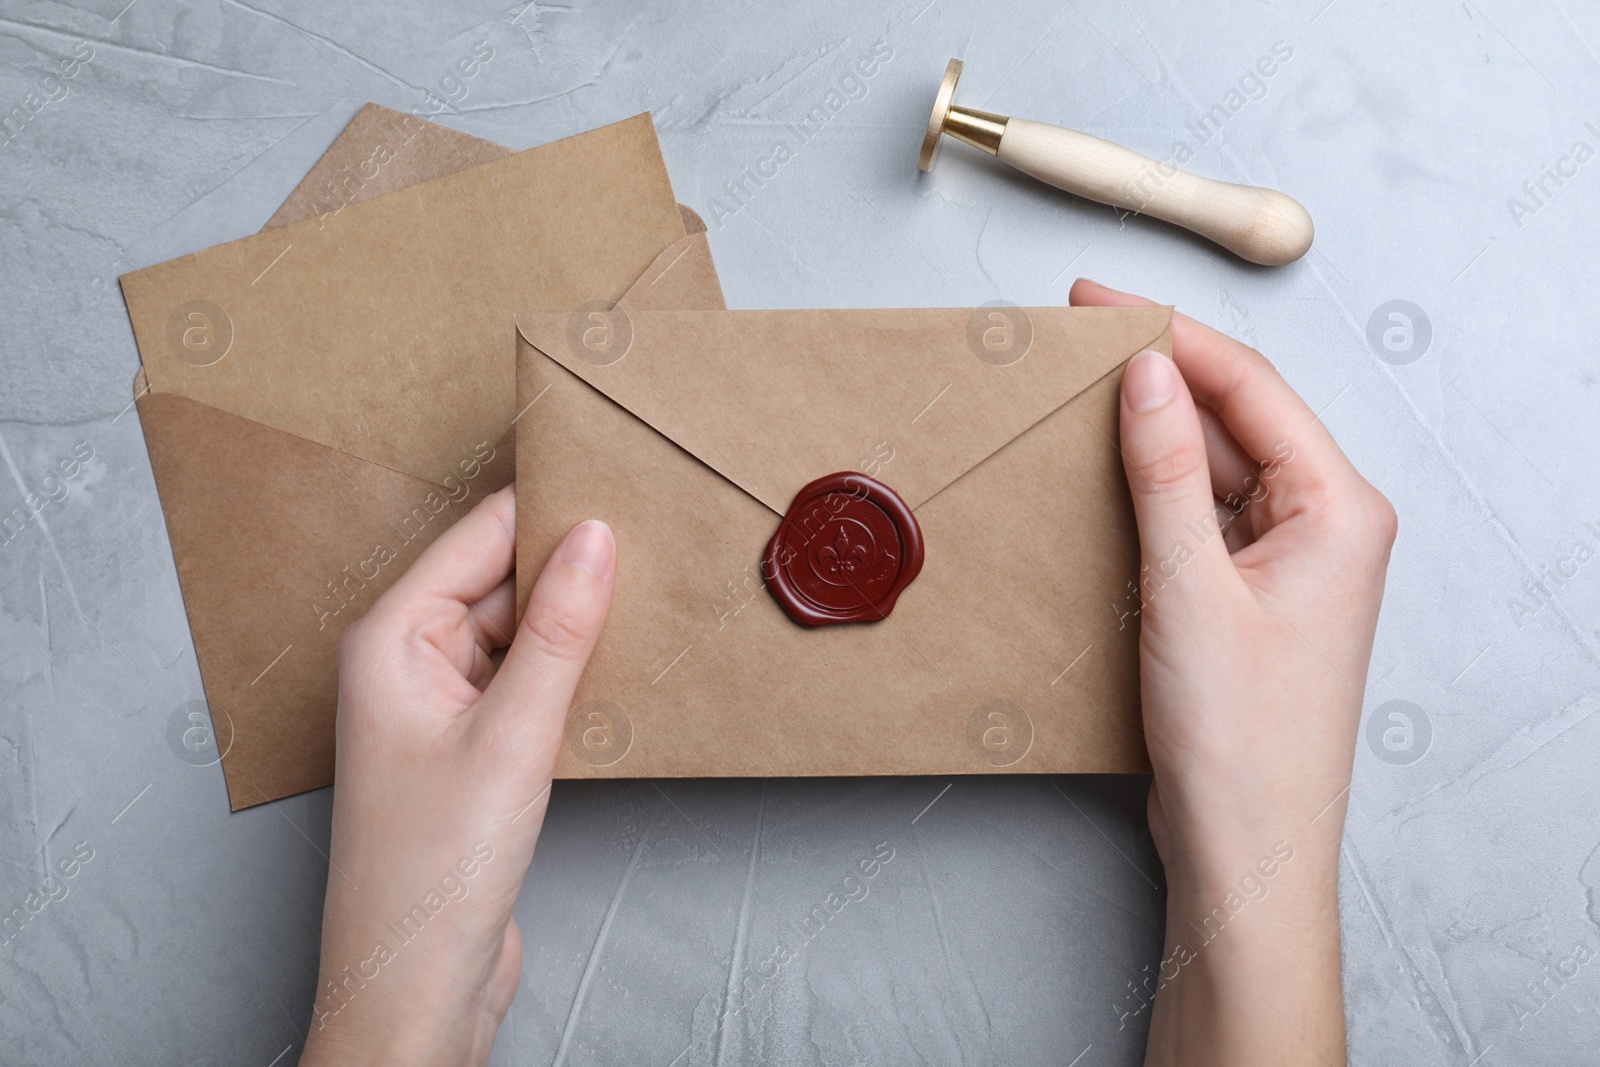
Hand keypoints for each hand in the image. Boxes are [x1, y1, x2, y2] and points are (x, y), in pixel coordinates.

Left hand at [298, 487, 615, 1065]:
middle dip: (570, 568)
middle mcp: (407, 661)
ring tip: (647, 605)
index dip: (550, 510)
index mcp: (390, 637)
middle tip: (652, 546)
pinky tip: (617, 671)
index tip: (620, 483)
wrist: (417, 985)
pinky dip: (569, 673)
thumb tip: (597, 539)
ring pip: (518, 633)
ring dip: (573, 626)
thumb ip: (557, 631)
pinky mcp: (472, 747)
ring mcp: (440, 706)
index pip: (479, 537)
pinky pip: (525, 680)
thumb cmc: (431, 873)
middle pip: (500, 580)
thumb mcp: (511, 735)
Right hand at [1071, 280, 1394, 1065]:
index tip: (1098, 302)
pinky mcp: (1250, 593)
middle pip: (1235, 418)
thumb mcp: (1189, 588)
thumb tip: (1147, 374)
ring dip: (1151, 433)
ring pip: (1215, 464)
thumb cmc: (1242, 740)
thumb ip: (1168, 471)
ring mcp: (1289, 560)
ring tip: (1075, 400)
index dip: (1170, 335)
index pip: (1250, 386)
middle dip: (1157, 378)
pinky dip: (1153, 490)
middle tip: (1074, 341)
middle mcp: (1325, 524)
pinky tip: (1102, 477)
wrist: (1248, 848)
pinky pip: (1201, 514)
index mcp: (1339, 508)